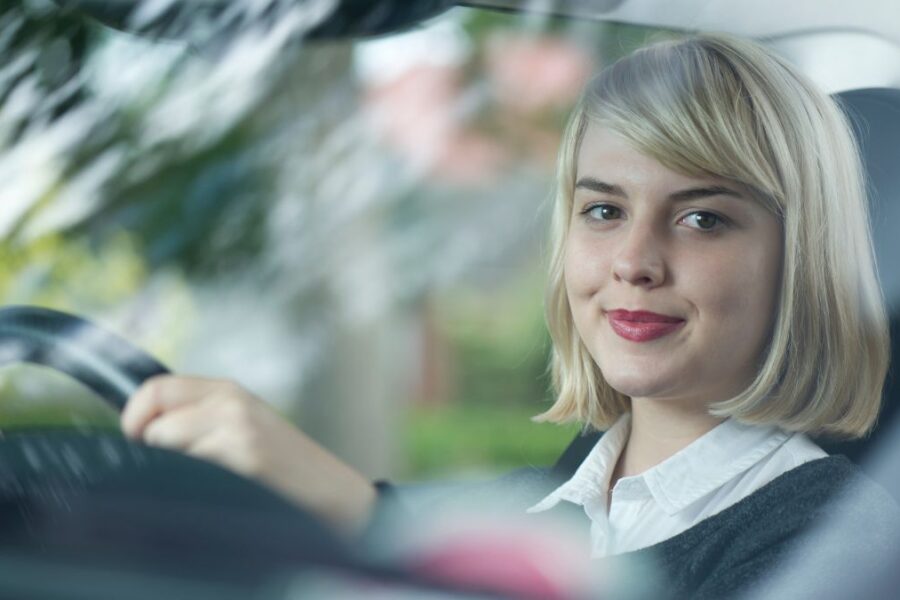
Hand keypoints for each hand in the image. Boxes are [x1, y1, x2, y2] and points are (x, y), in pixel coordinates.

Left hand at [121, 375, 376, 533]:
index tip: (136, 440)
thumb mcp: (242, 425)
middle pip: (154, 413)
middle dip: (148, 443)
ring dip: (171, 466)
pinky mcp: (245, 455)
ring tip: (203, 478)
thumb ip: (199, 416)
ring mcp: (238, 427)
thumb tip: (142, 429)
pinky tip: (218, 487)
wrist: (329, 490)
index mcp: (228, 389)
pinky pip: (189, 466)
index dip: (134, 416)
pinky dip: (191, 482)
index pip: (156, 386)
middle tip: (165, 464)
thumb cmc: (281, 466)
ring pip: (165, 442)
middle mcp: (231, 400)